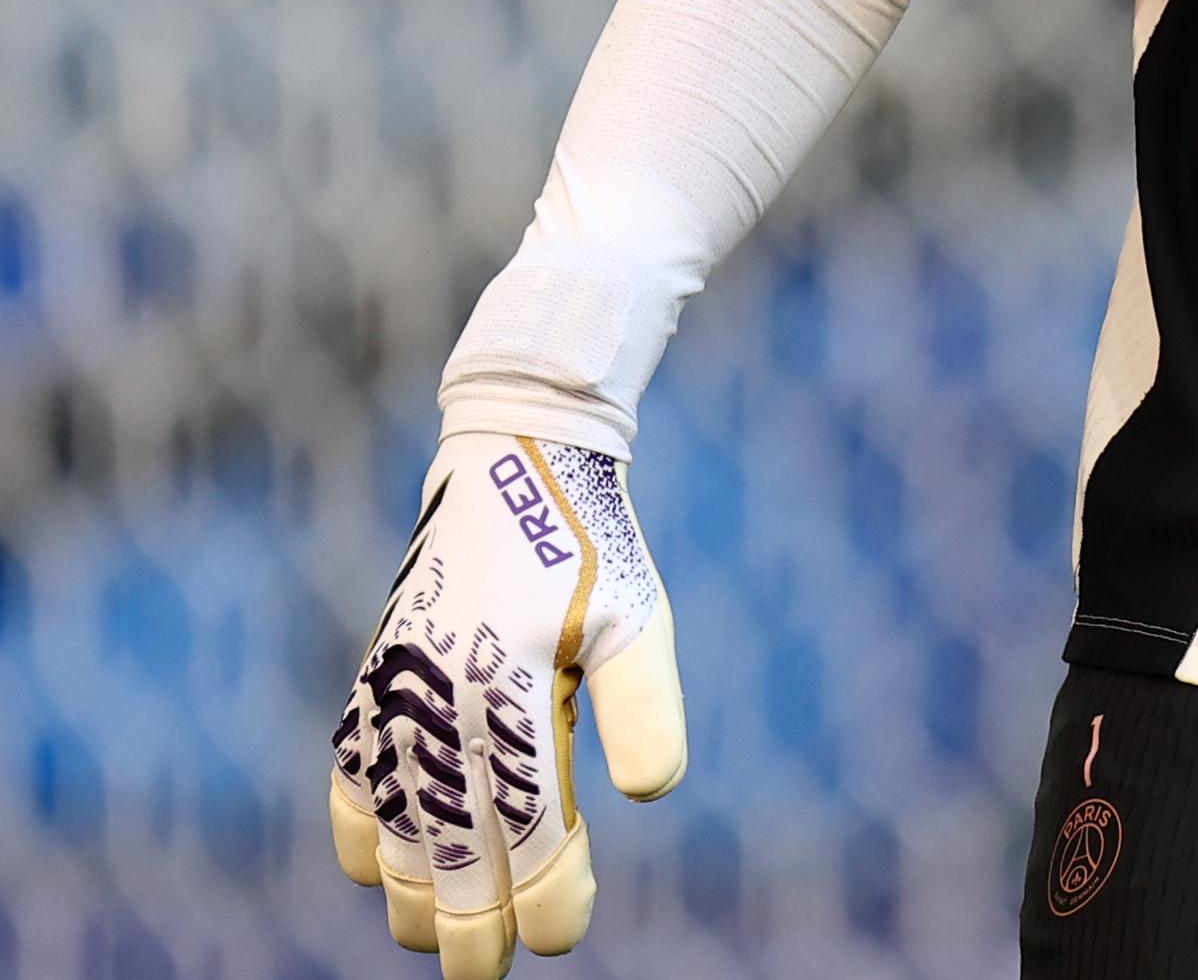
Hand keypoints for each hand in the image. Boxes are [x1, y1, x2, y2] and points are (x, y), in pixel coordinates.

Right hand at [328, 436, 685, 977]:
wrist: (513, 468)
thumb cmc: (591, 551)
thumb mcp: (640, 619)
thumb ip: (644, 707)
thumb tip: (650, 793)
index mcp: (511, 695)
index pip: (526, 829)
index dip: (545, 895)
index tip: (561, 938)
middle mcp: (440, 705)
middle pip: (450, 851)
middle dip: (471, 924)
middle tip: (489, 974)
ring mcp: (396, 698)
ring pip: (389, 831)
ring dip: (411, 893)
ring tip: (440, 936)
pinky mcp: (373, 685)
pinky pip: (347, 782)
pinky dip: (356, 835)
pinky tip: (375, 871)